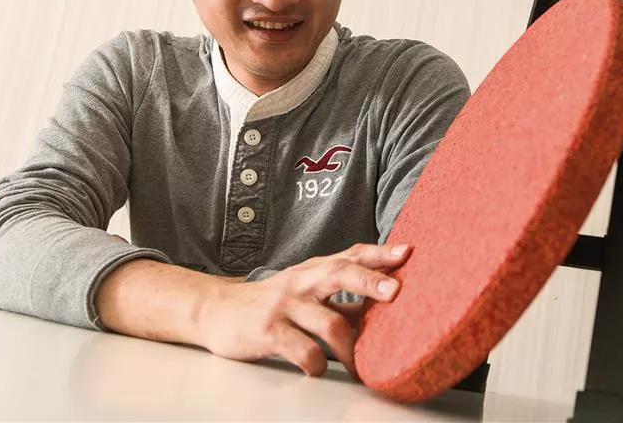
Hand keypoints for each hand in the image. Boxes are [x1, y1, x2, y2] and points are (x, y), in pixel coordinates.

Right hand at [194, 242, 410, 376]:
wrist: (216, 310)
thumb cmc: (272, 302)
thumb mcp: (306, 288)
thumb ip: (341, 294)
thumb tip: (385, 303)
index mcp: (315, 270)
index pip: (351, 255)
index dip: (379, 254)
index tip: (406, 252)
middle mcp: (302, 282)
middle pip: (340, 273)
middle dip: (370, 282)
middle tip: (395, 291)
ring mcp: (285, 305)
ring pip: (328, 322)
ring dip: (350, 348)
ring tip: (359, 367)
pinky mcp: (268, 331)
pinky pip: (302, 349)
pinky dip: (316, 364)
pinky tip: (317, 370)